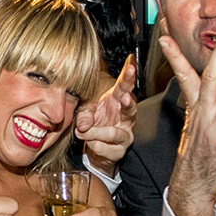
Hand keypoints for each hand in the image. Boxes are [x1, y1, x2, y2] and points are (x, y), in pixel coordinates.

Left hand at [74, 56, 139, 174]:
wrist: (96, 148)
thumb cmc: (94, 123)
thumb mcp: (86, 113)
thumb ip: (84, 115)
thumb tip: (84, 125)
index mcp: (117, 101)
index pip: (124, 86)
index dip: (129, 76)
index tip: (131, 65)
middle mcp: (126, 117)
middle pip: (131, 108)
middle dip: (129, 103)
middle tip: (125, 98)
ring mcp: (125, 134)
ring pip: (115, 134)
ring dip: (99, 133)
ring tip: (84, 131)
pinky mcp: (120, 150)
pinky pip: (108, 149)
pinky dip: (95, 146)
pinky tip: (91, 143)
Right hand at [157, 28, 215, 215]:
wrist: (193, 186)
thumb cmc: (200, 155)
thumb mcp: (199, 128)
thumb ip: (213, 110)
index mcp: (195, 108)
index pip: (184, 76)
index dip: (175, 56)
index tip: (165, 36)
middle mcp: (202, 114)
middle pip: (211, 76)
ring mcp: (213, 128)